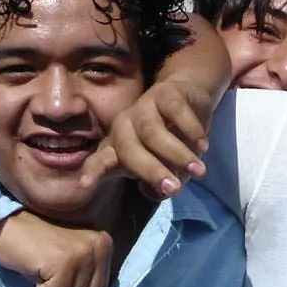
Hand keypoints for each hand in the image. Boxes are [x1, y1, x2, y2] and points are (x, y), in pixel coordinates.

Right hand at [0, 212, 113, 286]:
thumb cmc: (36, 247)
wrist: (9, 226)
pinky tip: (37, 266)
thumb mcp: (66, 269)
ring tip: (44, 265)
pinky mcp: (64, 262)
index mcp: (104, 244)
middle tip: (50, 267)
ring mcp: (83, 253)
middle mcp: (99, 246)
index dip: (75, 286)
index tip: (60, 266)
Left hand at [79, 80, 213, 197]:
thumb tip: (157, 193)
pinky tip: (203, 145)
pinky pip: (175, 111)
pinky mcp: (164, 93)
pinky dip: (190, 130)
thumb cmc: (168, 137)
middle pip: (129, 150)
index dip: (93, 172)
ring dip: (177, 154)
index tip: (84, 186)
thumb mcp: (161, 164)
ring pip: (153, 132)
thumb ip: (157, 183)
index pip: (100, 160)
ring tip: (198, 171)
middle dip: (152, 171)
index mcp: (118, 146)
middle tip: (175, 189)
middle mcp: (124, 126)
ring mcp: (143, 107)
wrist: (187, 96)